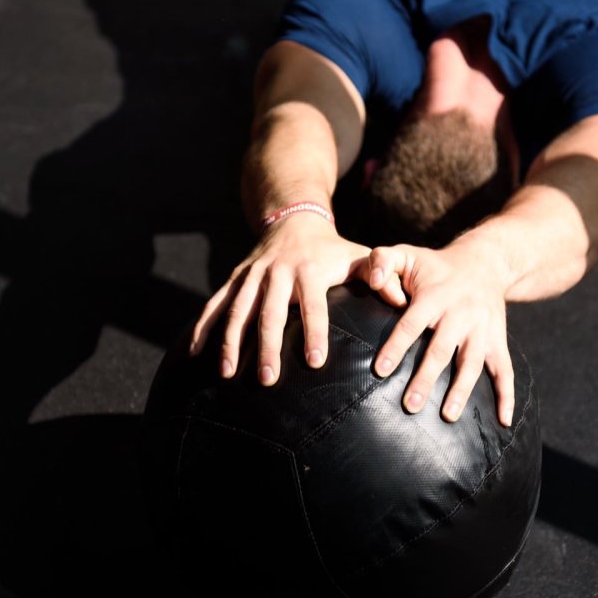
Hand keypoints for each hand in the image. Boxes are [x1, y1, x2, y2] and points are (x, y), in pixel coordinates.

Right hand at [189, 214, 404, 385]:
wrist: (294, 218)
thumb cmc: (334, 249)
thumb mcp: (359, 256)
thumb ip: (382, 276)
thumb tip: (402, 300)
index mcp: (309, 270)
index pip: (314, 305)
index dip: (314, 332)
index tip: (315, 362)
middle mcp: (277, 272)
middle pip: (270, 313)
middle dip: (267, 347)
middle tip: (268, 380)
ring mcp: (252, 276)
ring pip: (237, 310)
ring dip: (230, 342)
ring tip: (227, 374)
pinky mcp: (235, 279)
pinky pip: (215, 304)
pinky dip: (203, 327)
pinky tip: (195, 354)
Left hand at [367, 239, 514, 426]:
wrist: (484, 263)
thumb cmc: (434, 266)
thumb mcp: (407, 254)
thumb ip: (382, 261)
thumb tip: (373, 282)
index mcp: (435, 296)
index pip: (412, 324)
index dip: (396, 346)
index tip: (380, 371)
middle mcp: (461, 315)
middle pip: (442, 350)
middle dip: (426, 378)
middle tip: (410, 406)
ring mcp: (482, 330)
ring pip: (472, 364)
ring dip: (461, 391)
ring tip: (447, 416)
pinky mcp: (498, 342)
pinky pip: (505, 371)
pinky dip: (506, 396)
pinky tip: (503, 421)